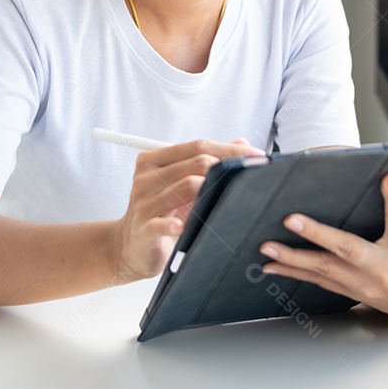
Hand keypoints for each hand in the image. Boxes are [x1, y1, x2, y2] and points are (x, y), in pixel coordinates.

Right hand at [110, 137, 263, 283]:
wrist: (131, 246)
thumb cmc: (161, 212)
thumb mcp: (181, 183)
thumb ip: (207, 161)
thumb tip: (241, 141)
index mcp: (153, 160)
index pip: (197, 146)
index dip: (229, 149)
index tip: (256, 155)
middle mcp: (145, 177)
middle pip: (195, 163)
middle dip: (228, 167)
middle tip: (252, 175)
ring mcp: (142, 202)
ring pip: (186, 187)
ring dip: (213, 191)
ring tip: (232, 197)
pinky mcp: (142, 229)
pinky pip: (162, 223)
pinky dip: (177, 223)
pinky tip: (186, 226)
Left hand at [258, 172, 387, 320]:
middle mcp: (382, 268)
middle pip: (347, 249)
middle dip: (316, 234)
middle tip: (291, 220)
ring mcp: (364, 283)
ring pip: (324, 269)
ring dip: (293, 258)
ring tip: (268, 247)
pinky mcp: (351, 291)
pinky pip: (319, 282)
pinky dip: (294, 273)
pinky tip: (273, 267)